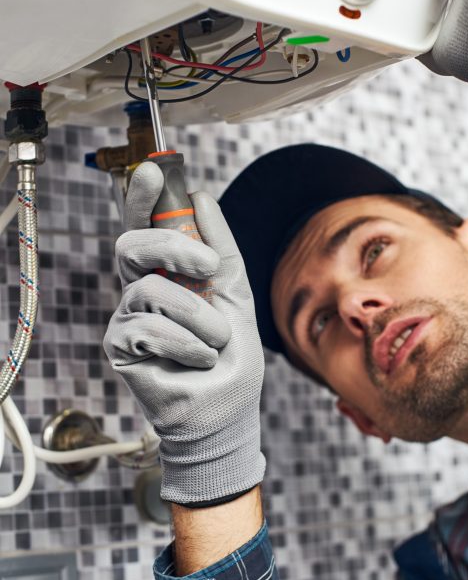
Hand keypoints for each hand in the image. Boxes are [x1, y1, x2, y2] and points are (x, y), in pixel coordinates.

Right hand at [103, 161, 265, 504]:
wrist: (228, 408)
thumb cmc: (230, 352)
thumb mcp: (236, 292)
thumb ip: (222, 247)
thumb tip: (202, 196)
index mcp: (167, 272)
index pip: (145, 226)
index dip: (142, 197)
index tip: (154, 171)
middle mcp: (140, 288)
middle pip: (131, 244)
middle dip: (173, 245)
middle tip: (208, 266)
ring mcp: (127, 317)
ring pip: (149, 288)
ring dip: (197, 314)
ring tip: (216, 339)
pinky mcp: (120, 347)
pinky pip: (146, 326)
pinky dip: (185, 342)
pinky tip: (199, 359)